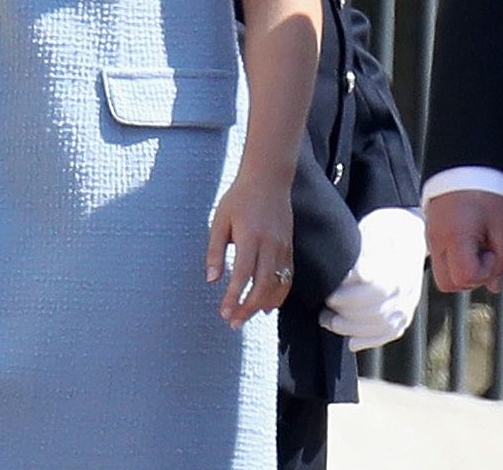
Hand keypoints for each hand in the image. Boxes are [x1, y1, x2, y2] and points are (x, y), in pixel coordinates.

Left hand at [208, 171, 294, 328]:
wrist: (269, 179)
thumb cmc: (240, 198)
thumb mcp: (220, 221)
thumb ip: (215, 251)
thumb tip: (212, 279)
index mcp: (251, 238)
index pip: (243, 275)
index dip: (234, 297)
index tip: (224, 313)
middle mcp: (271, 245)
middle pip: (263, 285)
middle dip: (249, 307)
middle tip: (234, 323)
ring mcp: (284, 247)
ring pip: (278, 284)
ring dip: (264, 304)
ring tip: (248, 317)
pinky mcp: (290, 247)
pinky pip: (288, 276)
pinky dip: (280, 294)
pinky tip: (268, 305)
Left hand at [324, 207, 427, 349]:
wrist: (405, 229)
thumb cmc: (383, 228)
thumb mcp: (373, 229)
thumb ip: (367, 250)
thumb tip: (360, 275)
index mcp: (401, 267)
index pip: (374, 291)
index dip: (347, 294)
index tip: (331, 288)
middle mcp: (408, 289)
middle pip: (375, 312)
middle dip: (344, 312)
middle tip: (325, 304)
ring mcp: (409, 302)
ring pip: (381, 327)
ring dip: (350, 328)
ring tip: (329, 319)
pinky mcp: (405, 312)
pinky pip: (390, 333)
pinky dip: (369, 340)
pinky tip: (351, 341)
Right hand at [427, 190, 502, 294]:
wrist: (466, 163)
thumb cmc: (486, 190)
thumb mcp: (502, 225)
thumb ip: (500, 259)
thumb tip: (495, 286)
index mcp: (455, 237)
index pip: (464, 277)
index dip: (484, 271)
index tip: (491, 251)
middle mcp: (437, 241)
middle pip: (448, 285)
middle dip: (471, 278)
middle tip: (486, 253)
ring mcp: (431, 238)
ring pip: (444, 275)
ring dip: (463, 270)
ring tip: (478, 246)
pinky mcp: (432, 234)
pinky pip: (442, 260)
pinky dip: (456, 260)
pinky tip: (470, 241)